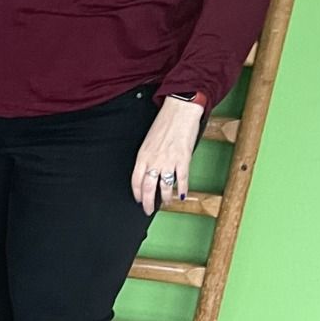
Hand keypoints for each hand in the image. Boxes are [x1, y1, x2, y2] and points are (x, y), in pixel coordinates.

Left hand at [132, 97, 204, 215]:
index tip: (139, 200)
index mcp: (143, 155)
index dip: (136, 193)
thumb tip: (150, 170)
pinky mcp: (183, 159)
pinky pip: (181, 179)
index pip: (135, 180)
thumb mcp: (149, 141)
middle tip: (149, 210)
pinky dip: (182, 189)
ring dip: (165, 198)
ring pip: (164, 186)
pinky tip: (182, 195)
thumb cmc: (165, 123)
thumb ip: (148, 157)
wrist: (180, 110)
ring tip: (166, 202)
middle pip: (147, 187)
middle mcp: (154, 160)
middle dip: (148, 202)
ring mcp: (168, 161)